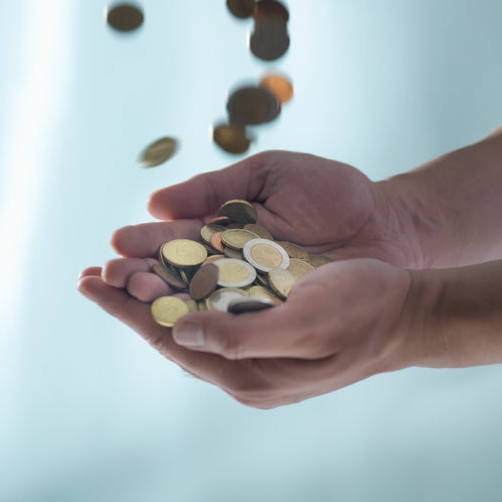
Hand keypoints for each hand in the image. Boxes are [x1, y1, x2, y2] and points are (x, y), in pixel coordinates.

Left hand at [78, 257, 415, 407]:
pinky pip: (213, 313)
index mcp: (249, 374)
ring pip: (188, 321)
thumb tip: (180, 334)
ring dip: (152, 296)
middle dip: (130, 303)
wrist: (408, 313)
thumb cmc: (363, 313)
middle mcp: (244, 367)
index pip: (171, 340)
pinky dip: (184, 292)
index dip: (128, 311)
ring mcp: (255, 351)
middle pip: (171, 332)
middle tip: (90, 276)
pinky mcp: (266, 329)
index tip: (92, 284)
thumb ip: (242, 337)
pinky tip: (169, 277)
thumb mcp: (306, 323)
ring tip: (117, 274)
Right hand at [101, 151, 429, 300]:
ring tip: (129, 296)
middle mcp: (230, 269)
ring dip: (161, 304)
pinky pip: (234, 327)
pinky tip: (175, 326)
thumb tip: (157, 203)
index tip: (115, 246)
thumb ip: (215, 186)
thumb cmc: (332, 193)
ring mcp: (252, 298)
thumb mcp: (271, 174)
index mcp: (223, 230)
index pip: (173, 242)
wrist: (390, 224)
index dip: (145, 246)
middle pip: (175, 278)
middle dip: (140, 279)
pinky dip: (204, 327)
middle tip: (111, 277)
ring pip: (197, 306)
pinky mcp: (276, 321)